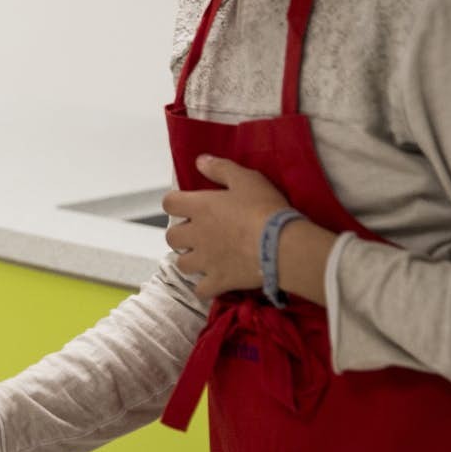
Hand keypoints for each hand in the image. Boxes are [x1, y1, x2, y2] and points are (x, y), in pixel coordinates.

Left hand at [163, 155, 288, 299]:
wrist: (281, 244)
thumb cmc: (264, 207)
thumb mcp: (246, 179)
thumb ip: (220, 168)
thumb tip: (199, 161)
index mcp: (199, 207)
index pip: (169, 203)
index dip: (176, 202)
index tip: (189, 205)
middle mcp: (195, 235)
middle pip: (171, 237)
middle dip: (181, 235)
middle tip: (199, 233)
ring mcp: (205, 261)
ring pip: (182, 264)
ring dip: (191, 260)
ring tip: (206, 257)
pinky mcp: (218, 281)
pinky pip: (201, 290)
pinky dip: (205, 287)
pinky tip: (215, 280)